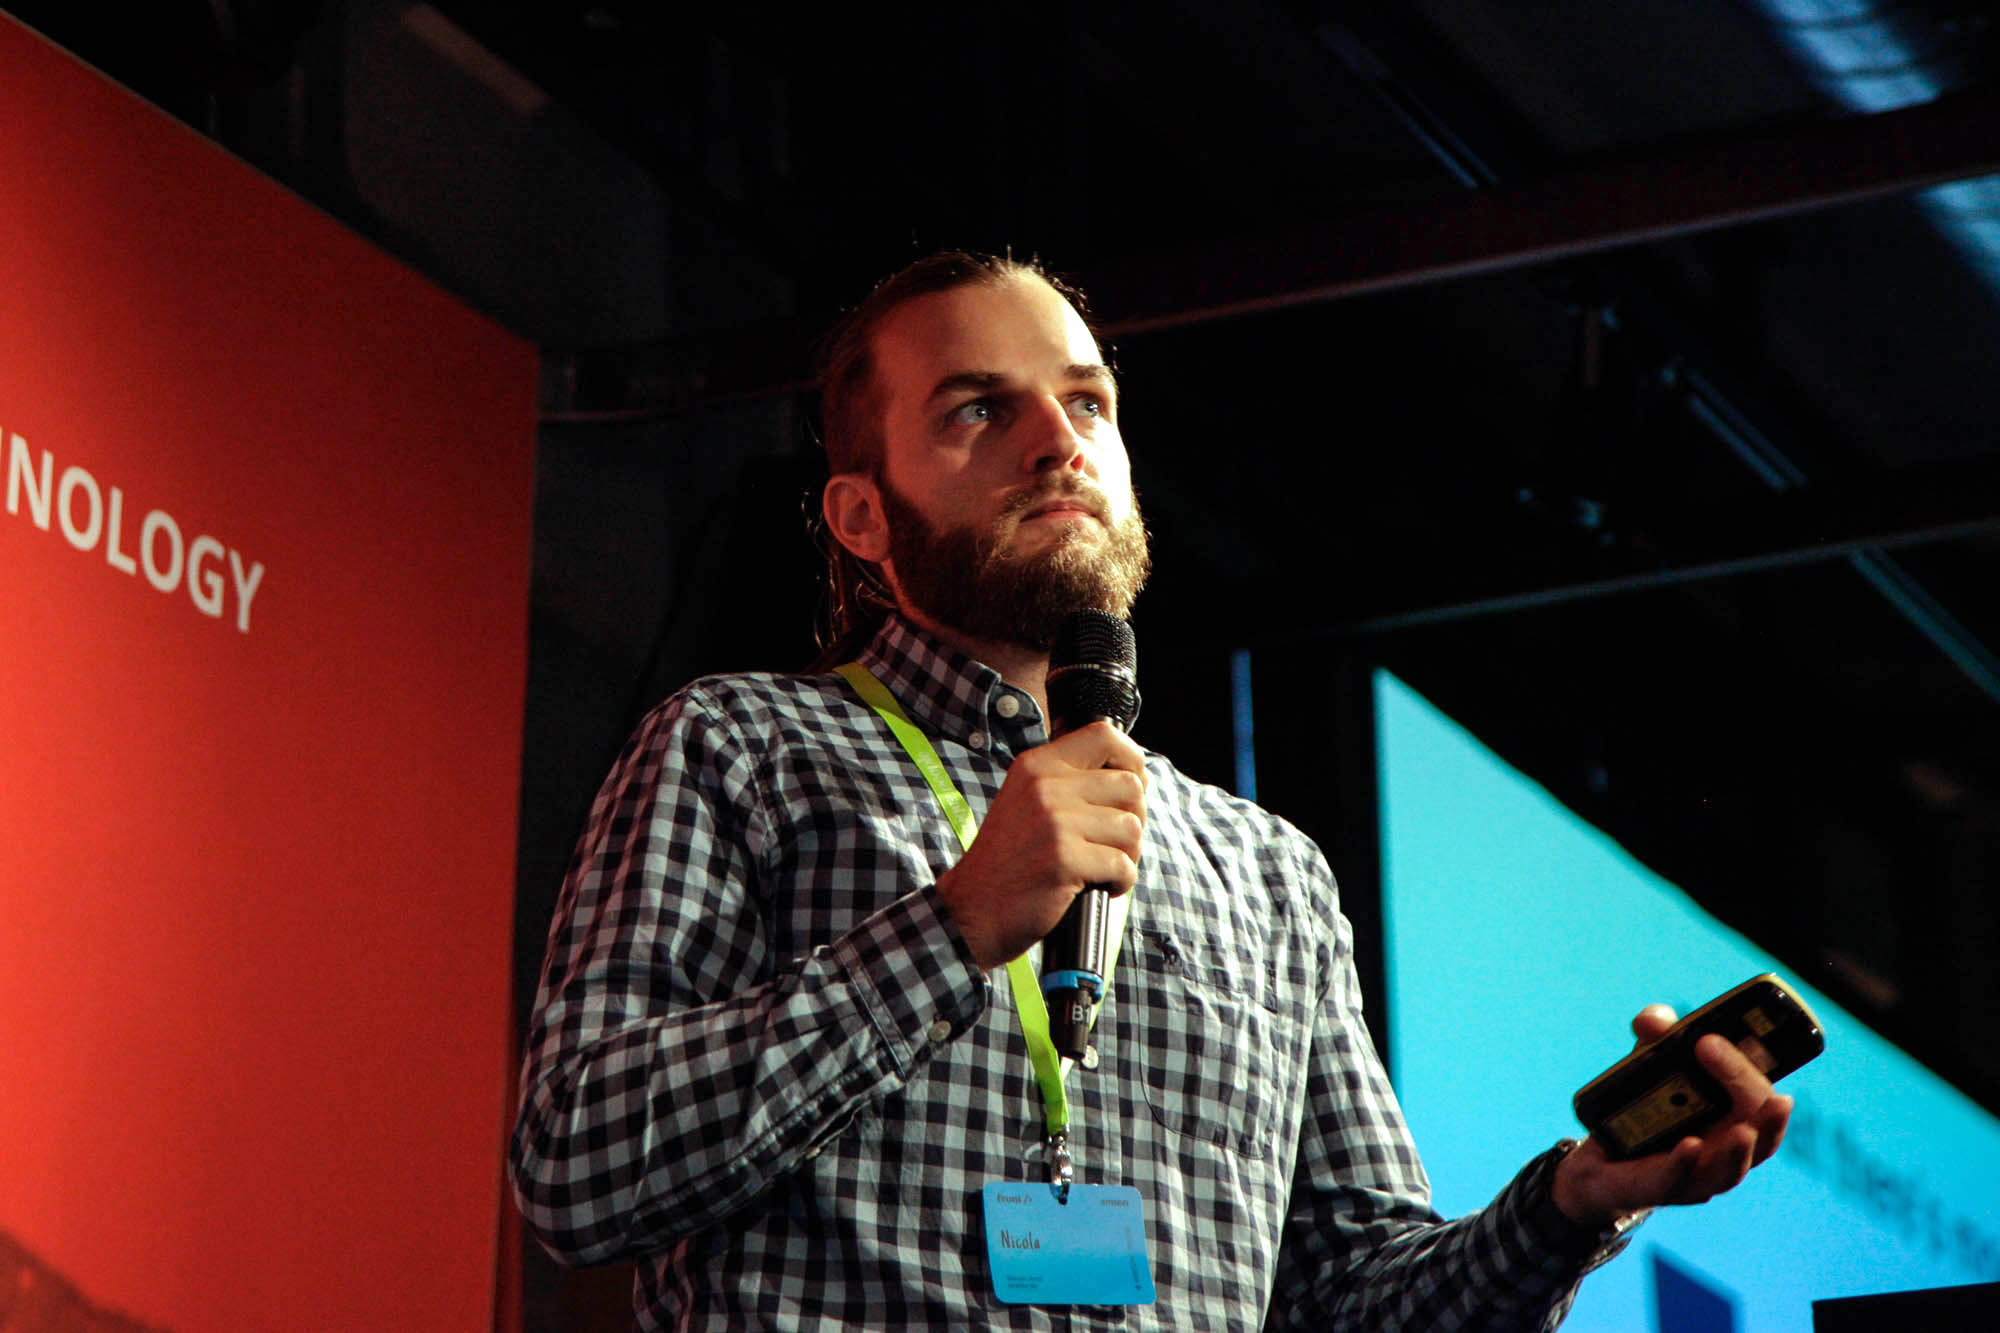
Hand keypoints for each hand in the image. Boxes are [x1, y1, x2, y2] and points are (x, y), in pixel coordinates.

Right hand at [935, 721, 1147, 969]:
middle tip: (1113, 844)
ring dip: (1128, 855)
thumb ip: (1071, 782)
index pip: (1104, 736)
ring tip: (1102, 868)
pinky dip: (1120, 882)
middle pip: (1130, 786)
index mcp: (1037, 765)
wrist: (974, 908)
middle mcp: (1045, 785)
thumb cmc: (1011, 860)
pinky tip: (1099, 887)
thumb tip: (1135, 776)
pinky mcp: (1064, 858)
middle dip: (1134, 819)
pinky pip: (1123, 865)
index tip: (1131, 788)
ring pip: (1131, 828)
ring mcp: (1054, 821)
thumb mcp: (1029, 801)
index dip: (1131, 760)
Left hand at [1551, 1004, 1793, 1226]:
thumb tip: (1655, 1020)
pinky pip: (1675, 1180)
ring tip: (1743, 1130)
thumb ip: (1655, 1038)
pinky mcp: (1657, 1188)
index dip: (1756, 1069)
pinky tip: (1690, 1146)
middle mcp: (1724, 1153)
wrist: (1601, 1163)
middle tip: (1713, 1048)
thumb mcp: (1648, 1066)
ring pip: (1728, 1171)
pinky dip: (1684, 1164)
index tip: (1742, 1036)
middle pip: (1757, 1134)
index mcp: (1734, 1121)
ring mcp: (1695, 1177)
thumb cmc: (1644, 1112)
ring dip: (1737, 1150)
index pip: (1763, 1099)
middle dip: (1745, 1090)